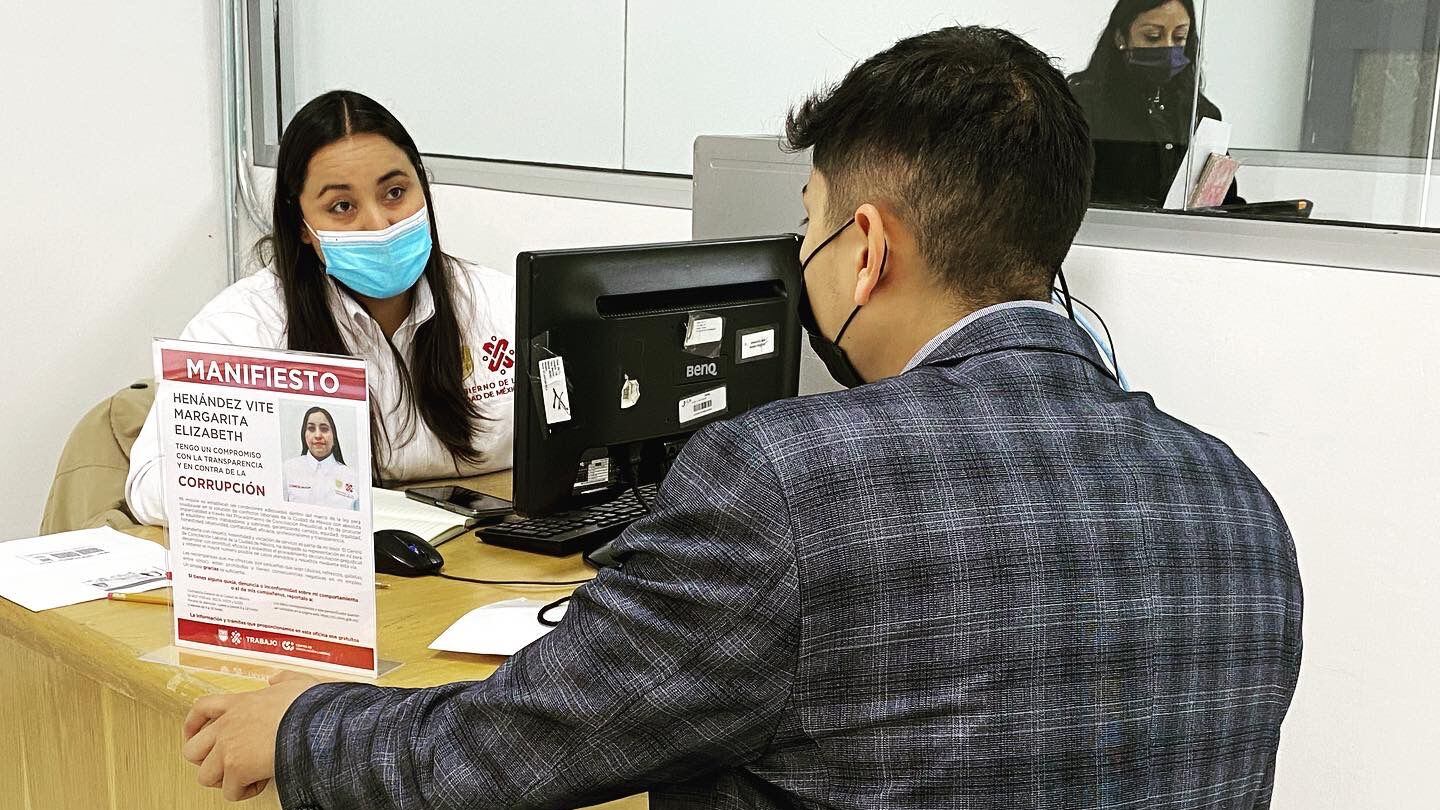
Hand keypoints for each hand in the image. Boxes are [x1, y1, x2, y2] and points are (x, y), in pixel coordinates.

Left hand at [181, 671, 322, 800]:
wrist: (314, 723)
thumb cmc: (307, 705)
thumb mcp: (295, 682)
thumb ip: (282, 679)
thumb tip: (277, 679)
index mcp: (239, 703)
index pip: (201, 709)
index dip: (192, 724)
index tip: (193, 733)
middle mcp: (227, 727)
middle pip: (192, 750)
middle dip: (203, 760)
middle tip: (220, 764)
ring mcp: (229, 749)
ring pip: (205, 776)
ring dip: (223, 779)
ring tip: (243, 776)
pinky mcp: (237, 770)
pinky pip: (230, 792)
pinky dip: (243, 791)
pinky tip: (259, 782)